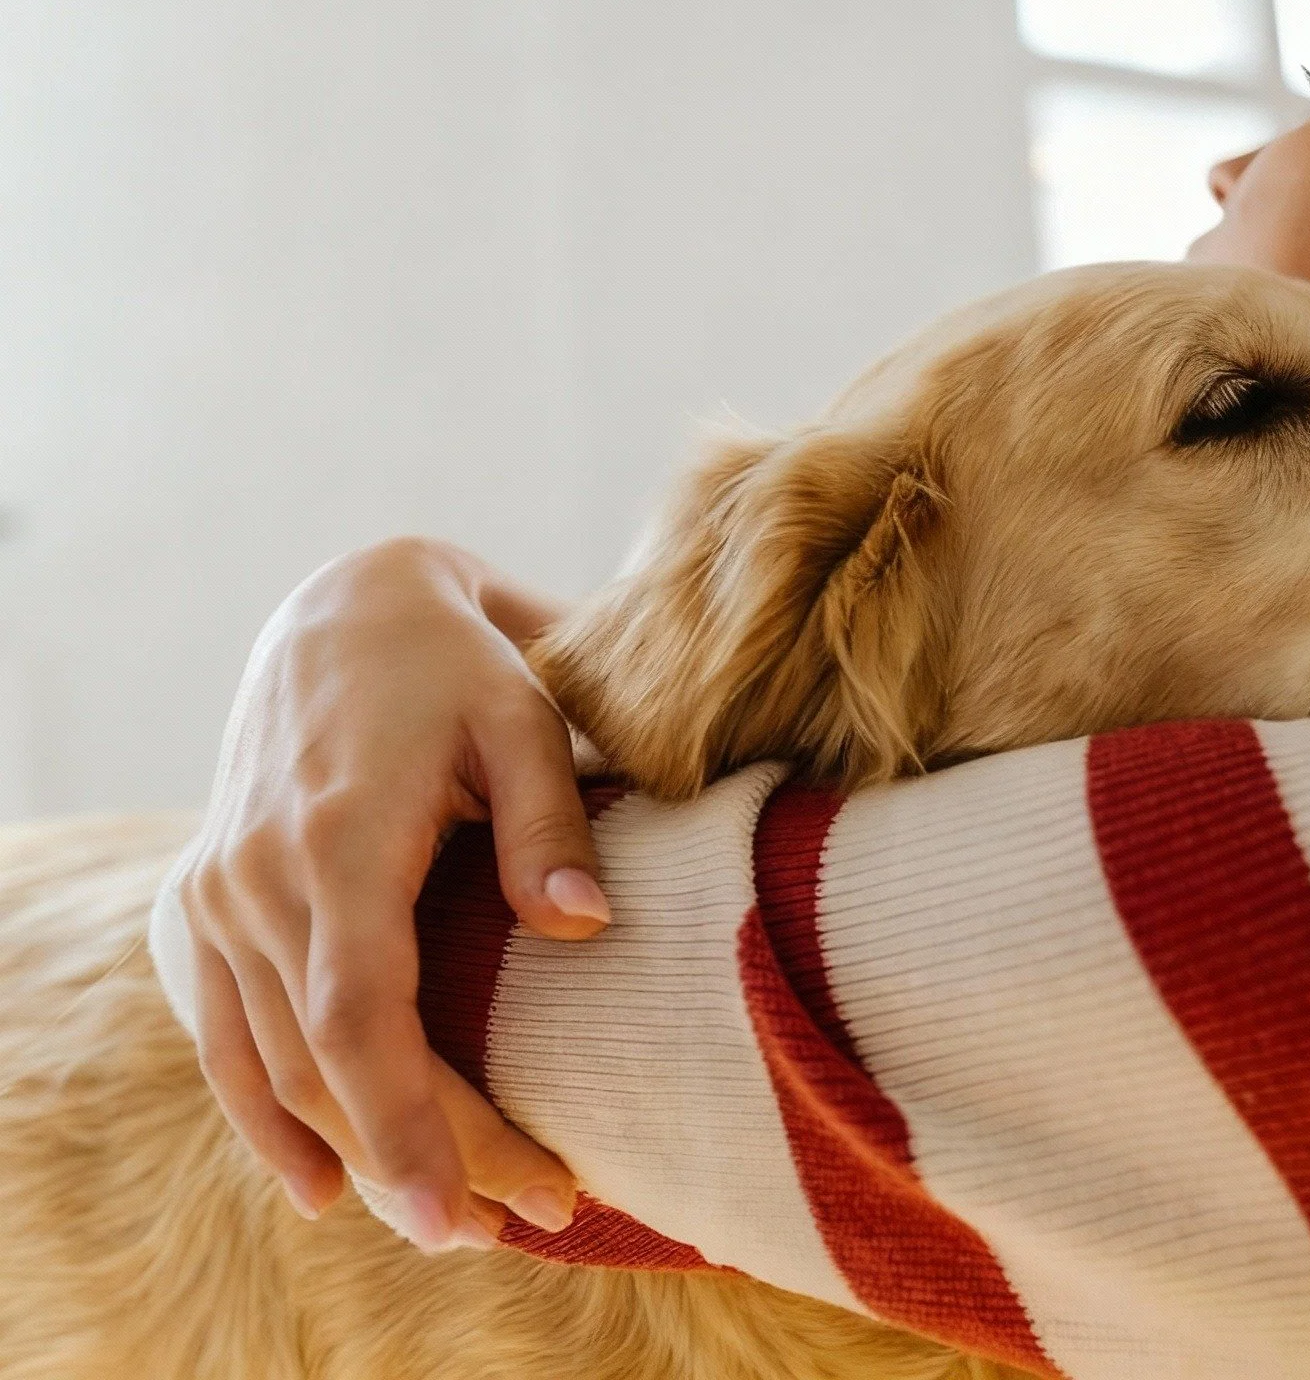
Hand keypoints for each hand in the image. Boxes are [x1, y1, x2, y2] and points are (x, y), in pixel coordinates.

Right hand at [177, 537, 606, 1249]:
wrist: (343, 610)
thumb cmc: (457, 664)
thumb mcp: (523, 716)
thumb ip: (549, 823)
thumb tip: (583, 930)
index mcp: (336, 839)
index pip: (358, 1017)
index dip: (406, 1122)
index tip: (467, 1208)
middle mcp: (255, 880)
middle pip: (329, 1065)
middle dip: (424, 1157)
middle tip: (527, 1223)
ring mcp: (216, 897)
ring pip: (274, 1068)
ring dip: (358, 1157)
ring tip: (463, 1222)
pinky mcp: (201, 906)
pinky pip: (223, 1038)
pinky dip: (267, 1119)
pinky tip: (323, 1188)